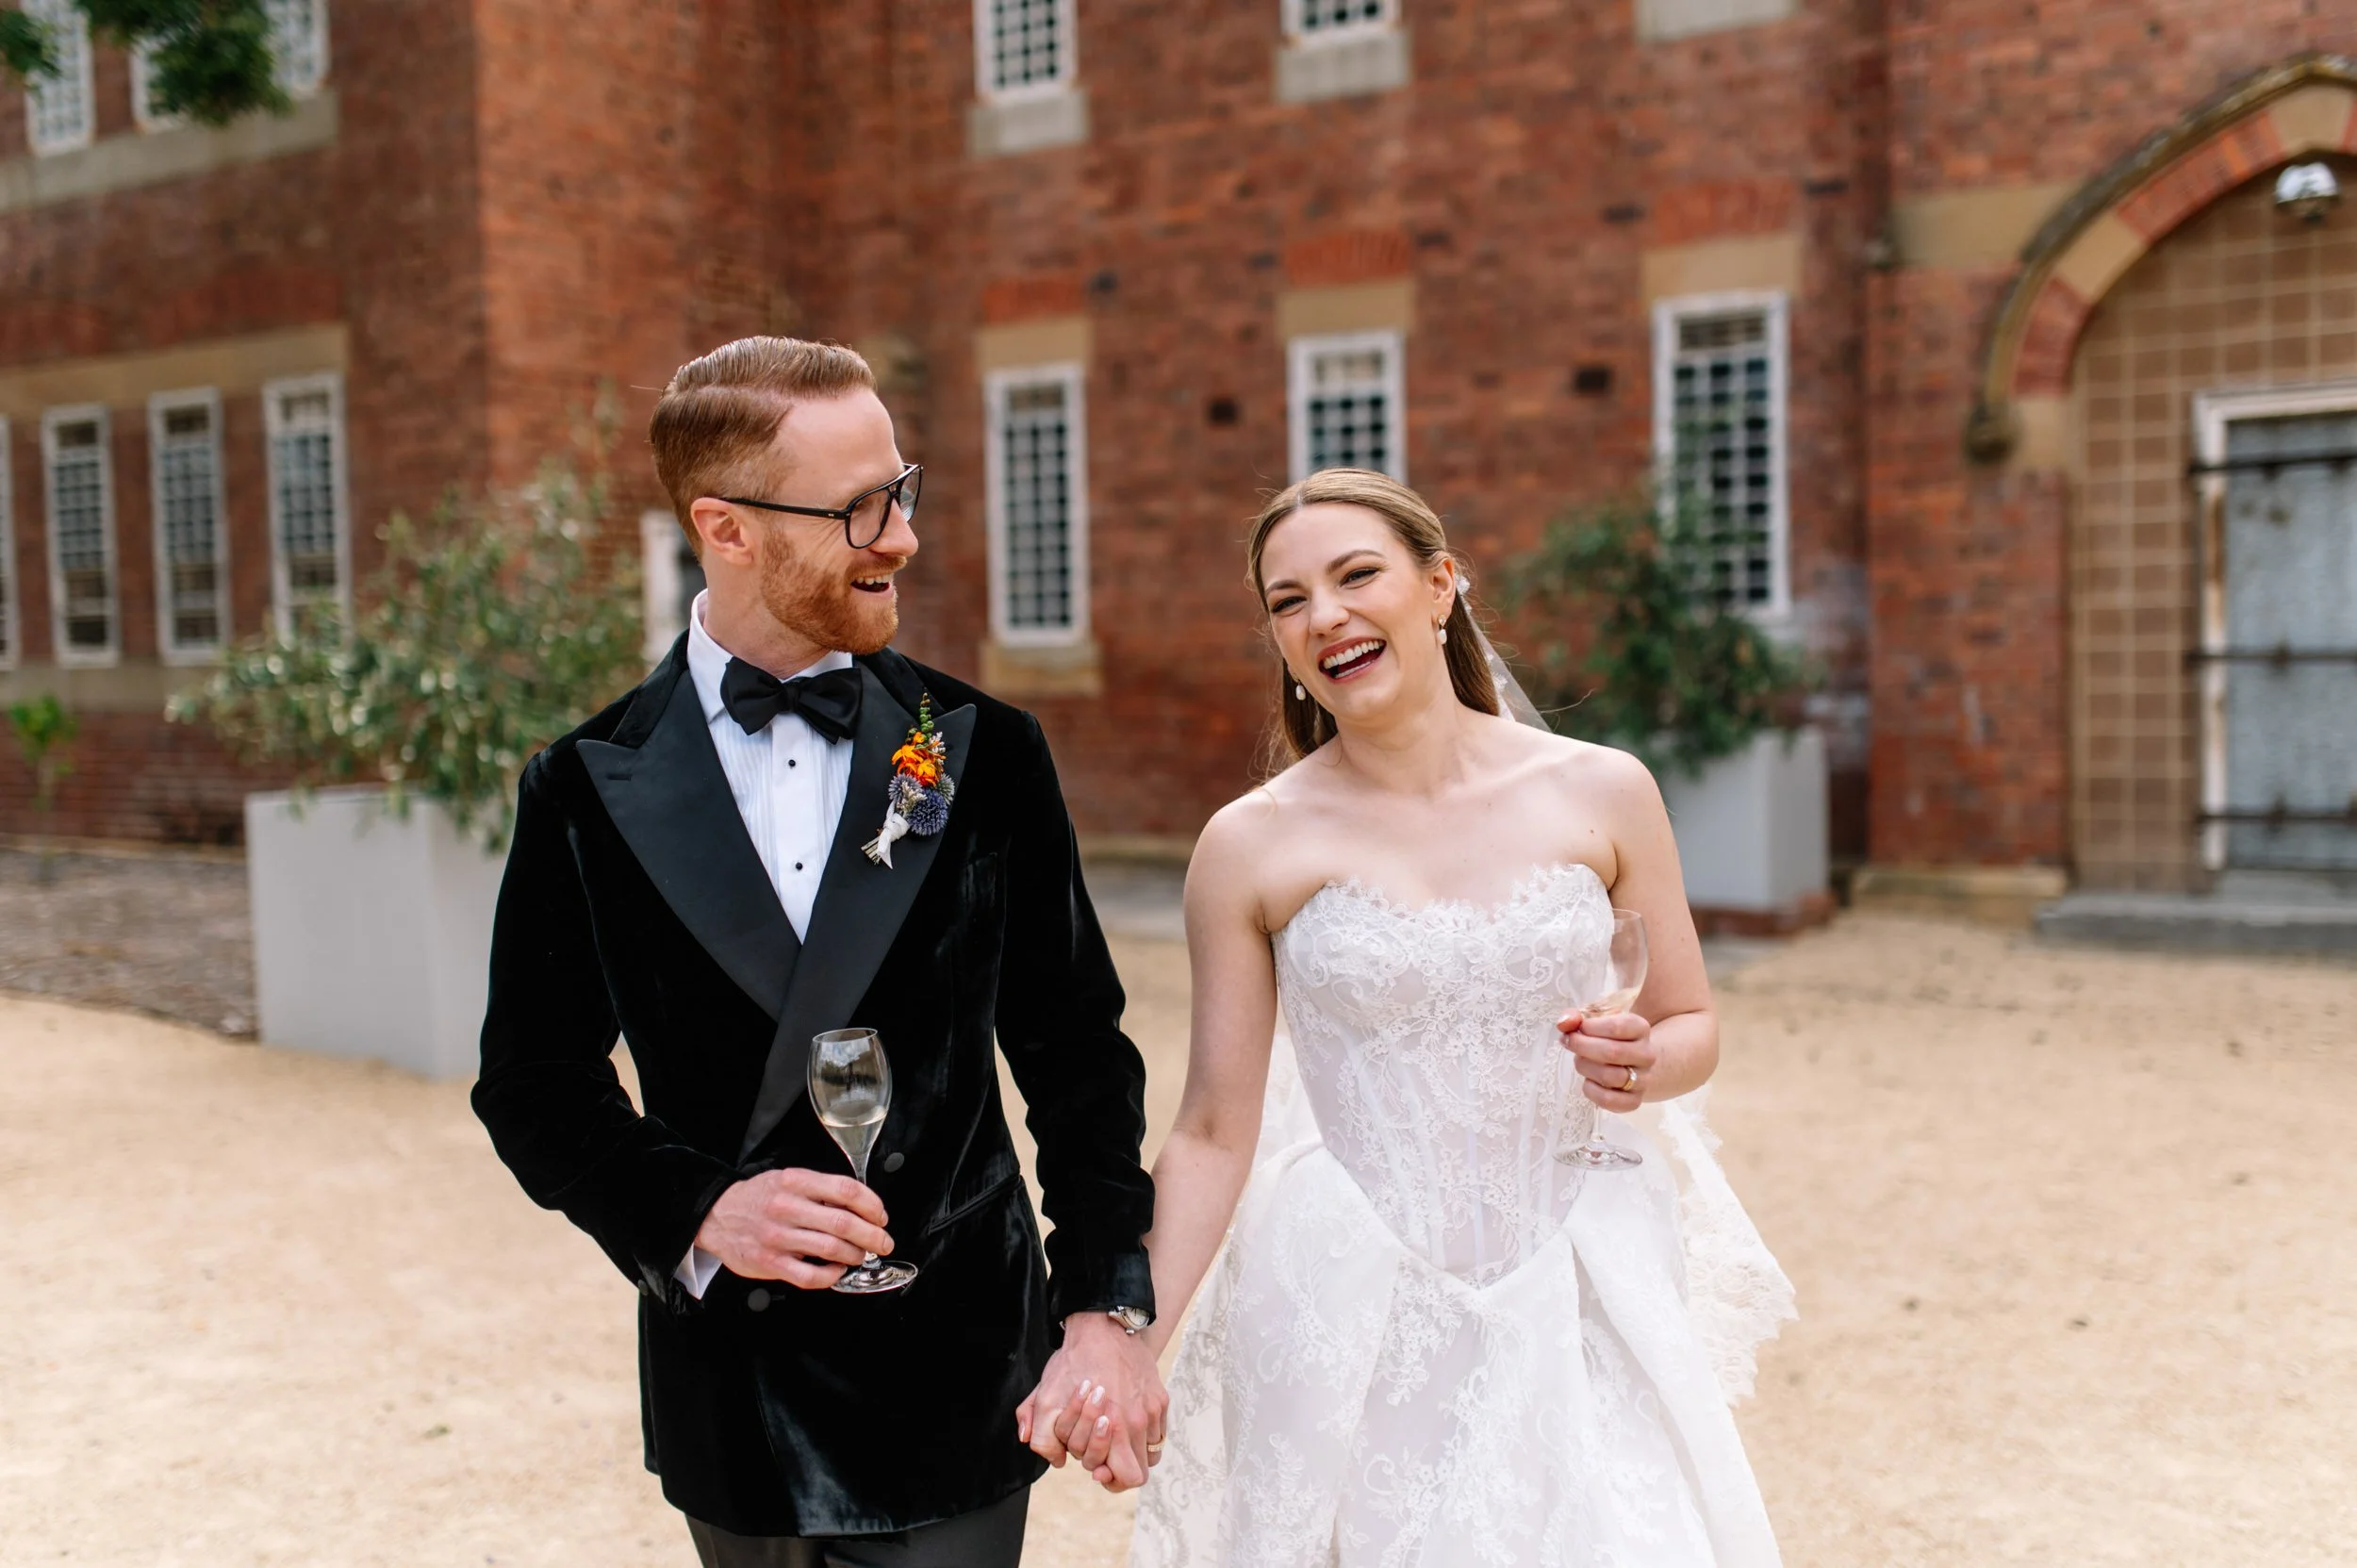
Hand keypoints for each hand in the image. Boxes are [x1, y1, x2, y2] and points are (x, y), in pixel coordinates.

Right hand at [692, 1168, 891, 1290]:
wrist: (717, 1216)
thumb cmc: (758, 1198)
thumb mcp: (788, 1179)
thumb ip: (820, 1189)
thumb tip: (860, 1206)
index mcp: (796, 1181)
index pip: (846, 1190)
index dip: (872, 1205)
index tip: (880, 1216)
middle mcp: (787, 1207)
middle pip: (844, 1222)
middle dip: (873, 1236)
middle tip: (883, 1242)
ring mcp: (778, 1237)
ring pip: (832, 1249)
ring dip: (855, 1255)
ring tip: (860, 1256)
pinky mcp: (770, 1263)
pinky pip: (810, 1275)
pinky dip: (831, 1275)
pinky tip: (836, 1270)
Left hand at [1013, 1315, 1167, 1491]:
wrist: (1102, 1327)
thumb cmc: (1074, 1362)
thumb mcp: (1046, 1399)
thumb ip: (1043, 1437)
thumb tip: (1056, 1460)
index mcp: (1115, 1426)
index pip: (1130, 1478)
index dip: (1113, 1479)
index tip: (1099, 1467)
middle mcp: (1139, 1421)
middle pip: (1140, 1470)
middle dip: (1118, 1465)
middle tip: (1102, 1452)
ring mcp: (1153, 1410)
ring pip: (1150, 1453)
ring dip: (1132, 1451)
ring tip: (1115, 1437)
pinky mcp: (1160, 1398)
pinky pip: (1157, 1432)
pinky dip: (1143, 1433)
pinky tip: (1124, 1419)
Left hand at [1559, 1010, 1656, 1112]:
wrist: (1630, 1064)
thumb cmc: (1607, 1039)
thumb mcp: (1594, 1022)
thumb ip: (1575, 1017)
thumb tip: (1564, 1022)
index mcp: (1640, 1029)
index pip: (1616, 1027)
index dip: (1589, 1027)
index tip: (1576, 1028)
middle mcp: (1647, 1054)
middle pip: (1612, 1052)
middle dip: (1582, 1047)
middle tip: (1568, 1042)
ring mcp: (1643, 1079)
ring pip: (1609, 1076)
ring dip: (1585, 1067)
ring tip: (1580, 1061)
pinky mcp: (1634, 1100)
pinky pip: (1609, 1100)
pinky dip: (1591, 1091)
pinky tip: (1588, 1081)